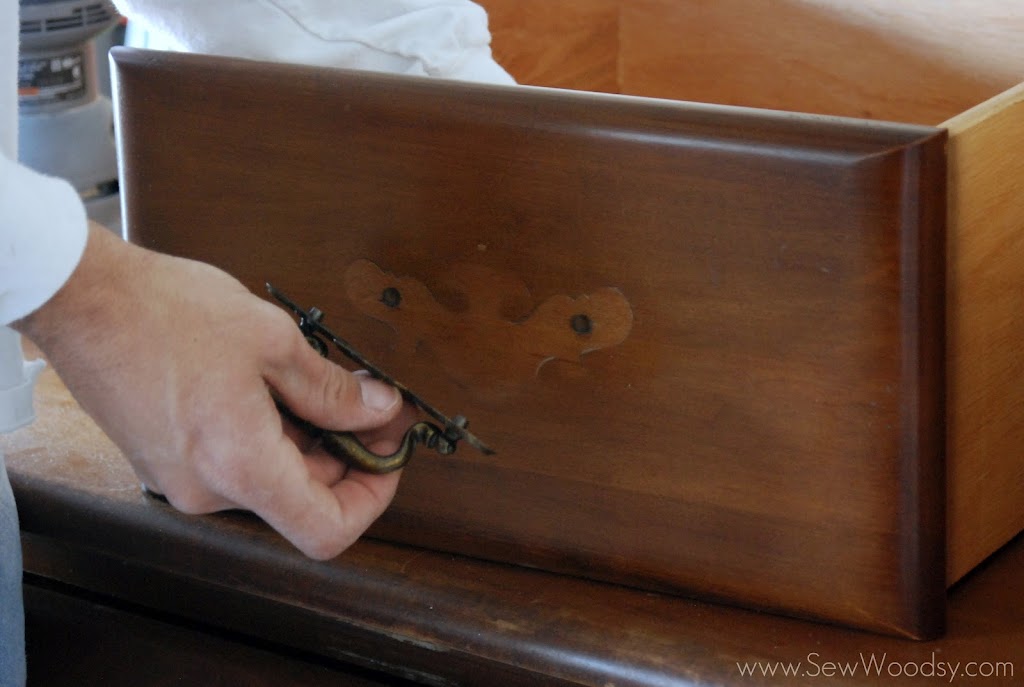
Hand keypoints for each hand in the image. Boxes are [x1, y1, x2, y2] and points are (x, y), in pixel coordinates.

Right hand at [14, 222, 413, 558]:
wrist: (80, 299)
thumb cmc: (163, 312)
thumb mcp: (272, 341)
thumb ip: (333, 389)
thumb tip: (378, 410)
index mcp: (241, 467)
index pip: (328, 531)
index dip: (373, 497)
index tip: (387, 454)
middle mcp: (208, 489)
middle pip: (302, 498)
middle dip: (345, 453)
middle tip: (369, 402)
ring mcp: (181, 480)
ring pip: (269, 479)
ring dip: (306, 440)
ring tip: (319, 383)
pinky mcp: (165, 462)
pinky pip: (234, 465)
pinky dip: (268, 435)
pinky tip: (274, 387)